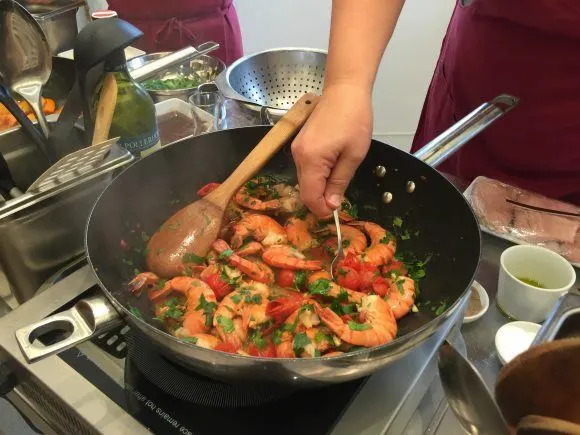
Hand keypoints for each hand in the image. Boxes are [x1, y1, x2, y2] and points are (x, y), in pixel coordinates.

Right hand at [291, 84, 371, 216]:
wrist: (344, 89)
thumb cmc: (354, 119)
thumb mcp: (353, 155)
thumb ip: (340, 182)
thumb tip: (331, 204)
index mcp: (311, 160)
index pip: (309, 196)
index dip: (321, 209)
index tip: (336, 210)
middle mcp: (298, 156)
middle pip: (304, 189)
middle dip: (321, 199)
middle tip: (340, 197)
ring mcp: (296, 149)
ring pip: (304, 180)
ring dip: (319, 187)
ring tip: (339, 181)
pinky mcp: (299, 143)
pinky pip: (305, 168)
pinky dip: (316, 175)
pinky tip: (332, 169)